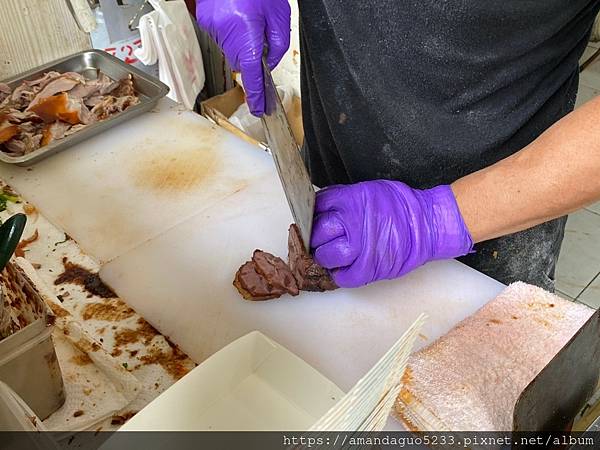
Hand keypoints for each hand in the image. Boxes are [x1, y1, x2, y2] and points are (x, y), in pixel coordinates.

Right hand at [196, 0, 290, 115]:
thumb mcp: (279, 16)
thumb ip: (277, 45)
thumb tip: (268, 63)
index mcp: (246, 34)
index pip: (252, 76)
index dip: (256, 96)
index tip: (260, 109)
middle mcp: (227, 34)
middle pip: (242, 62)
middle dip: (252, 55)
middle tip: (259, 33)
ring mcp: (213, 28)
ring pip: (232, 49)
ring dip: (242, 41)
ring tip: (247, 17)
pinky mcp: (205, 21)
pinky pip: (222, 36)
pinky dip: (231, 31)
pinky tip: (236, 13)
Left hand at [310, 181, 473, 287]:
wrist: (428, 225)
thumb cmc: (400, 206)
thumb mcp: (367, 190)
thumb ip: (343, 198)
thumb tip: (322, 208)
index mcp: (351, 200)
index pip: (316, 207)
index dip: (312, 215)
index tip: (314, 220)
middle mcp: (351, 223)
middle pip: (317, 233)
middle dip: (316, 236)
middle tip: (322, 239)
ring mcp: (358, 248)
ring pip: (325, 256)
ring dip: (325, 256)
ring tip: (333, 253)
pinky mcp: (367, 269)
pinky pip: (342, 277)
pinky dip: (339, 274)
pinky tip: (345, 266)